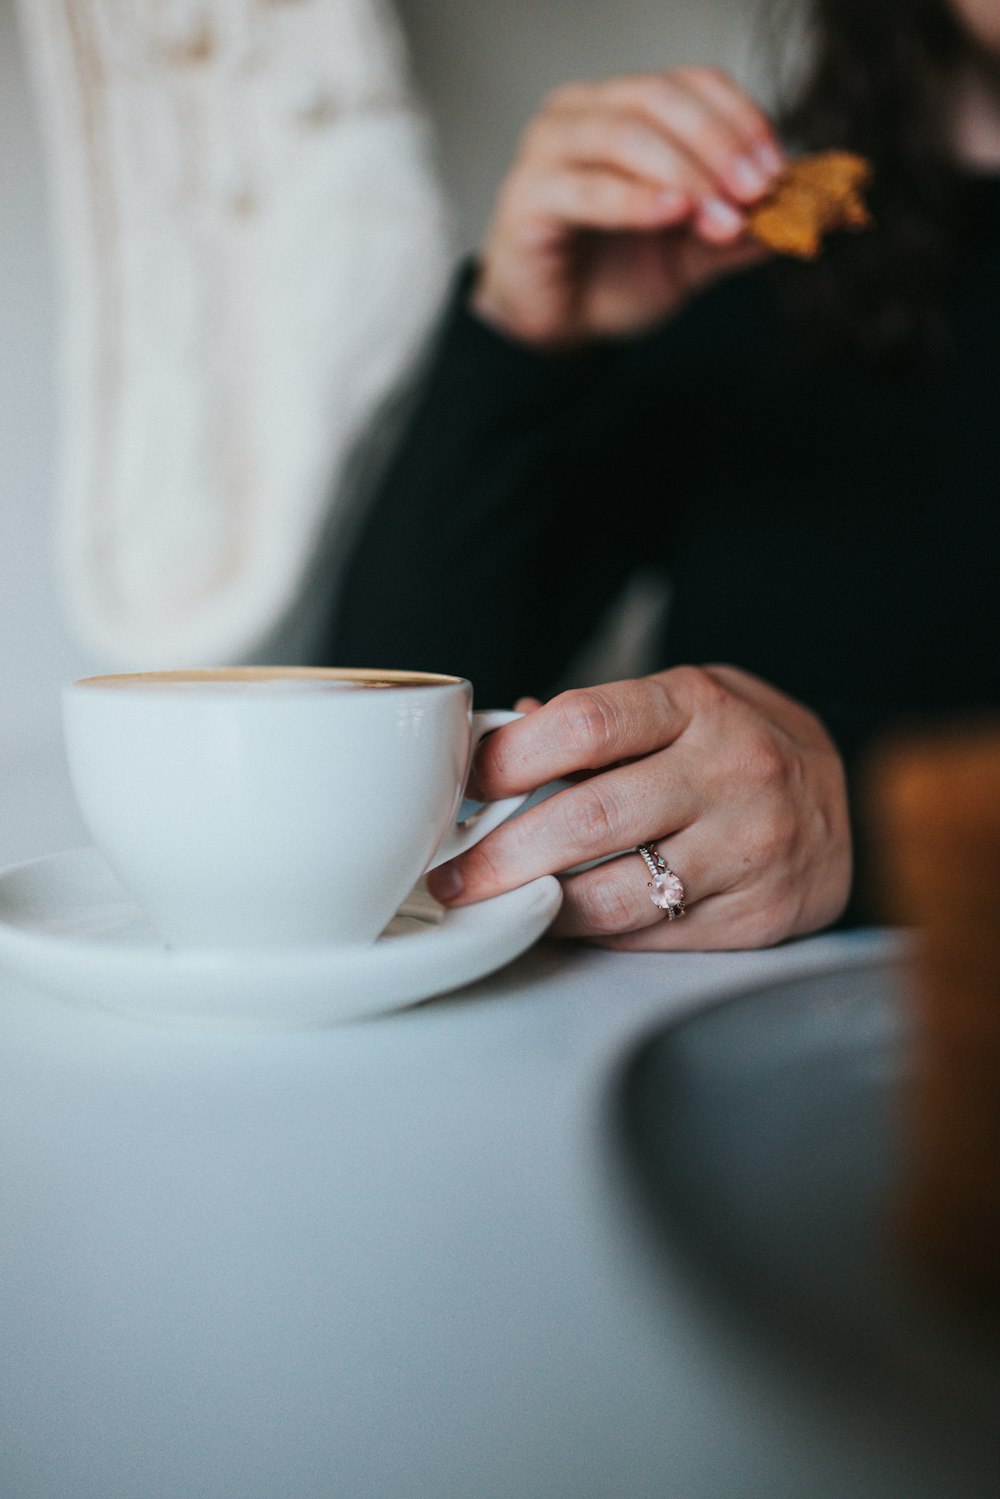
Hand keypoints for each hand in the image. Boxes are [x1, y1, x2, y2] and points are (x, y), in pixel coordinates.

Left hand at [428, 666, 851, 949]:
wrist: (856, 803)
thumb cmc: (744, 746)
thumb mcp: (687, 702)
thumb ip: (604, 720)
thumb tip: (505, 731)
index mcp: (698, 705)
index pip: (585, 724)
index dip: (509, 757)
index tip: (467, 784)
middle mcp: (730, 771)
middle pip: (590, 817)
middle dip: (503, 855)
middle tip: (455, 876)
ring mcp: (750, 847)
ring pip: (618, 894)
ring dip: (541, 907)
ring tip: (499, 906)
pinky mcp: (759, 913)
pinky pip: (653, 936)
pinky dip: (597, 935)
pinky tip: (566, 924)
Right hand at [471, 68, 785, 347]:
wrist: (553, 328)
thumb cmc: (611, 278)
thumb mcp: (691, 254)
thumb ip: (737, 232)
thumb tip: (800, 218)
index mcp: (627, 108)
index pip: (695, 84)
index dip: (741, 120)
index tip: (778, 171)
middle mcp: (584, 112)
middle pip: (660, 97)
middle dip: (718, 144)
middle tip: (757, 191)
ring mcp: (550, 149)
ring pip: (624, 133)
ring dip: (684, 173)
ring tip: (721, 216)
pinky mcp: (527, 196)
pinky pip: (586, 188)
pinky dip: (635, 199)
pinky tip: (673, 213)